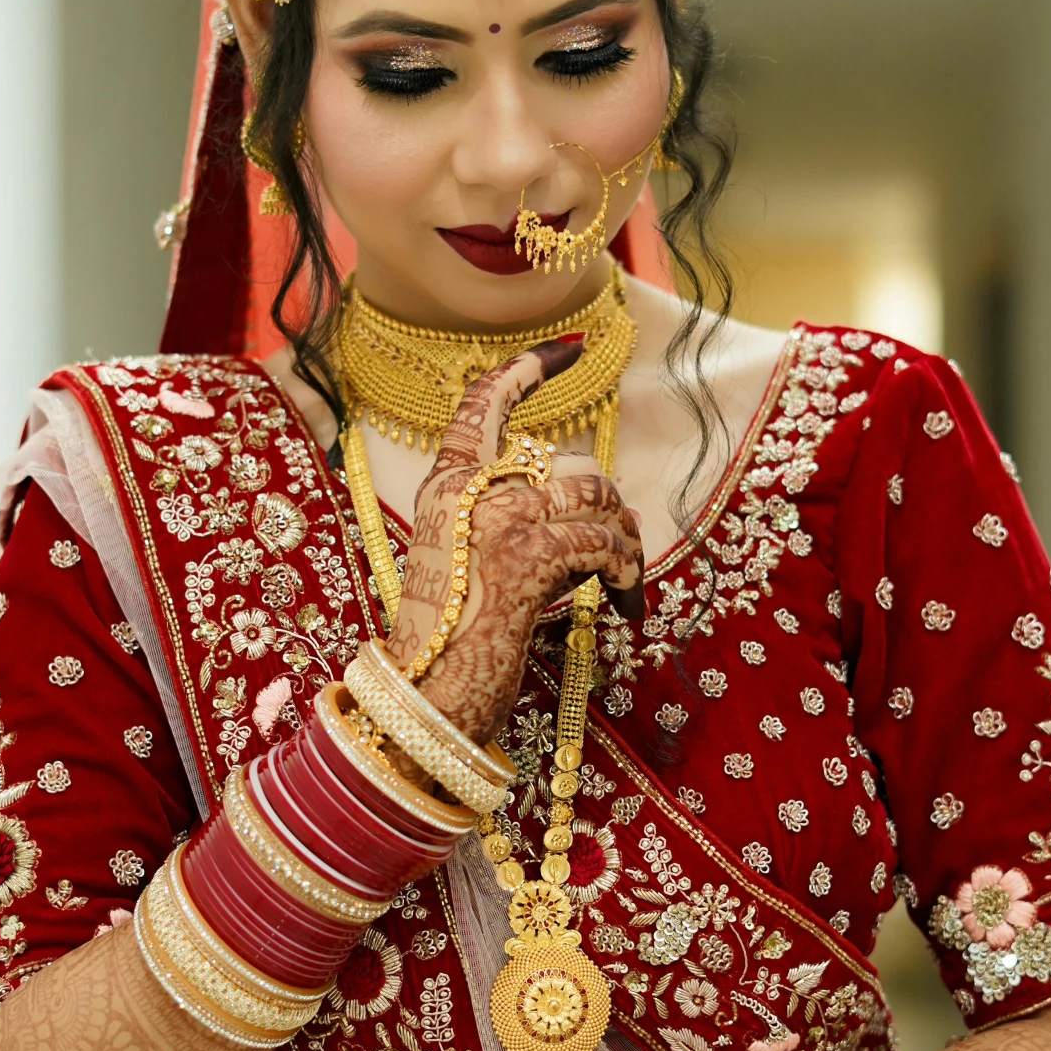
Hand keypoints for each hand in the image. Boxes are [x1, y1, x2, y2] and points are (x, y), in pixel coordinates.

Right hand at [386, 343, 645, 745]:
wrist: (424, 700)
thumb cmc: (447, 646)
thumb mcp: (467, 568)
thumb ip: (513, 529)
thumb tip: (605, 516)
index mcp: (443, 490)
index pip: (482, 406)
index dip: (526, 370)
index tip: (566, 349)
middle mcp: (467, 493)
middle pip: (567, 465)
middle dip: (606, 509)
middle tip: (621, 554)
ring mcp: (497, 521)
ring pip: (594, 498)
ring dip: (624, 541)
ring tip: (623, 582)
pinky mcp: (527, 557)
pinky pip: (603, 543)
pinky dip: (627, 572)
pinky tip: (626, 604)